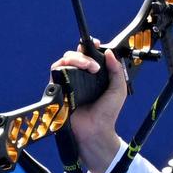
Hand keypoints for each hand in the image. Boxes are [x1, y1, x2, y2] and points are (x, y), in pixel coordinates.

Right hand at [54, 46, 129, 170]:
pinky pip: (55, 72)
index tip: (96, 43)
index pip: (88, 57)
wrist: (95, 129)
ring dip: (75, 59)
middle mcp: (79, 77)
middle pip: (74, 56)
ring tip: (89, 67)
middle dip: (83, 55)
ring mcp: (68, 82)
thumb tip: (109, 53)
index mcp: (92, 76)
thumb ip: (116, 70)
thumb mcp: (118, 89)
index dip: (89, 48)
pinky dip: (63, 67)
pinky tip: (75, 72)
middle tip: (94, 66)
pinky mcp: (58, 88)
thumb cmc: (107, 112)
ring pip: (64, 61)